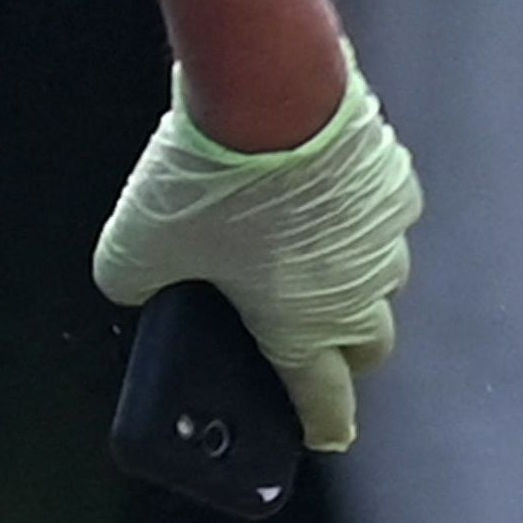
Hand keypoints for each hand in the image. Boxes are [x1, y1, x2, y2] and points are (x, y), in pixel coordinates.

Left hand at [92, 55, 424, 452]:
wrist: (270, 91)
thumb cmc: (212, 177)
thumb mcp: (138, 242)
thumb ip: (132, 280)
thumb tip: (129, 284)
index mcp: (303, 328)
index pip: (324, 401)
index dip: (320, 422)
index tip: (324, 431)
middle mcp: (357, 294)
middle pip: (366, 346)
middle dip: (342, 350)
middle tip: (305, 332)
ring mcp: (383, 238)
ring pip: (381, 278)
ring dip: (352, 277)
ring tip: (303, 251)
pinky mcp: (393, 181)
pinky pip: (384, 215)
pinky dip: (358, 214)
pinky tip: (321, 194)